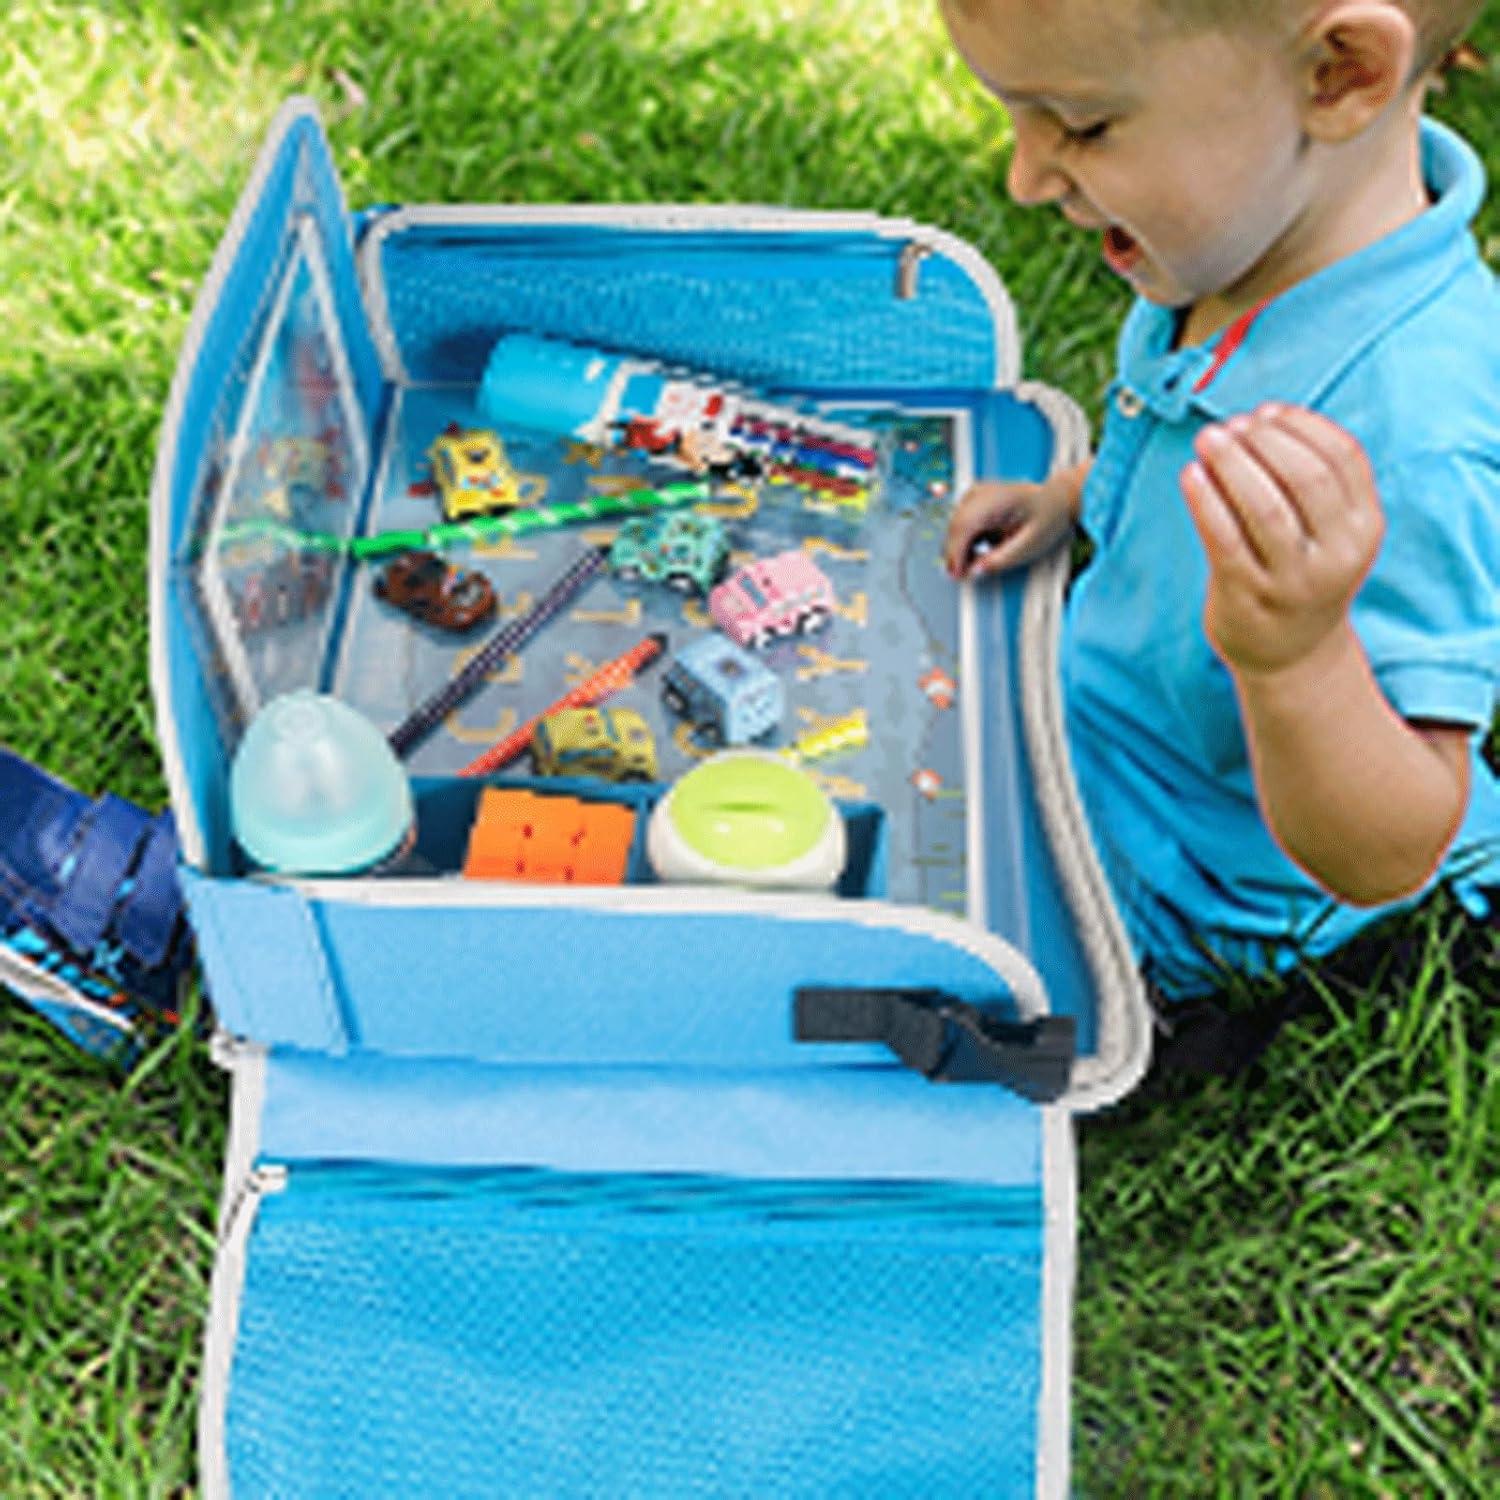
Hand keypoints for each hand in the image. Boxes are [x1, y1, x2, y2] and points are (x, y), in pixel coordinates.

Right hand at [943, 467, 1084, 580]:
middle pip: (956, 526)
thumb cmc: (1047, 518)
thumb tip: (974, 572)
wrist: (1055, 500)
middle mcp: (982, 492)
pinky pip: (960, 525)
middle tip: (963, 576)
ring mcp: (975, 495)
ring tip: (979, 563)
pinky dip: (965, 542)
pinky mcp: (972, 501)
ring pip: (955, 527)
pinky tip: (980, 551)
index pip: (964, 524)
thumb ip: (1002, 560)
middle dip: (955, 554)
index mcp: (998, 498)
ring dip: (960, 549)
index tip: (956, 575)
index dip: (955, 552)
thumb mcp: (1031, 545)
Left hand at [1180, 404, 1384, 677]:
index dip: (1302, 425)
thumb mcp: (1331, 530)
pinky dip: (1206, 501)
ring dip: (1232, 464)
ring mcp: (1292, 580)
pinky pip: (1225, 539)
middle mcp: (1337, 555)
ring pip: (1265, 507)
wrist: (1292, 654)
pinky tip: (1190, 476)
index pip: (1343, 457)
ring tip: (1207, 441)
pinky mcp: (1247, 596)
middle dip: (1264, 441)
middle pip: (1306, 477)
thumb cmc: (1303, 573)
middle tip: (1229, 426)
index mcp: (1366, 528)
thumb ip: (1311, 479)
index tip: (1266, 412)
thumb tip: (1258, 418)